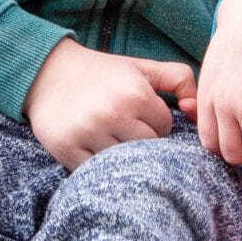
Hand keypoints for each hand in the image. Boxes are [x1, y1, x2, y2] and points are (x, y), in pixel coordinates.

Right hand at [22, 39, 192, 169]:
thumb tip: (196, 108)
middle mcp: (113, 114)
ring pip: (124, 164)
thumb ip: (178, 78)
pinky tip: (93, 148)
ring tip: (110, 139)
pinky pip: (96, 173)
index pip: (165, 128)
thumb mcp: (141, 67)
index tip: (138, 115)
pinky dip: (98, 167)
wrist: (45, 72)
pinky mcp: (67, 148)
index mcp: (135, 94)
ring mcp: (89, 133)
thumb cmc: (101, 73)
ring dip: (121, 156)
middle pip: (148, 148)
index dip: (154, 123)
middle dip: (141, 142)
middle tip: (124, 129)